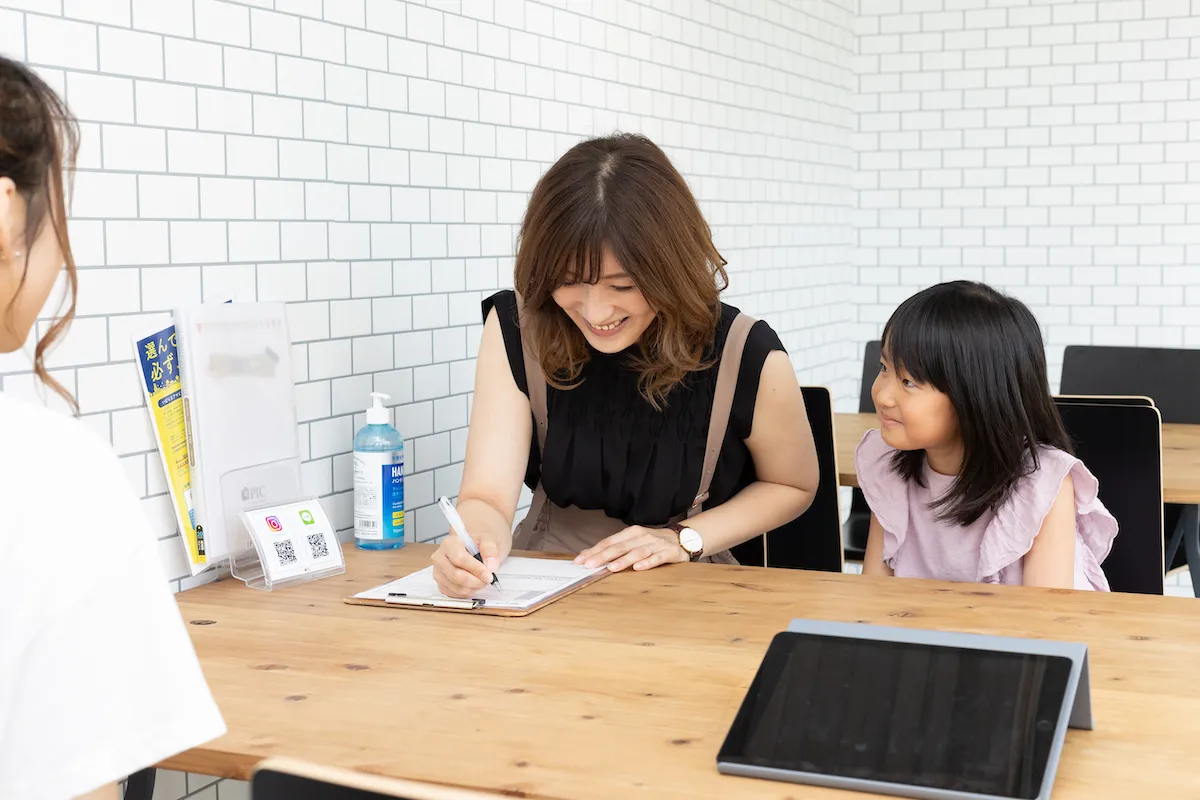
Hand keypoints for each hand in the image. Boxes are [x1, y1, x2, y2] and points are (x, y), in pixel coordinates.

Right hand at [431, 530, 502, 597]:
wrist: (474, 547)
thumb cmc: (478, 543)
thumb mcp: (488, 539)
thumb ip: (490, 550)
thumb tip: (490, 565)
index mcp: (449, 543)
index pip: (460, 559)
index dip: (475, 569)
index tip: (488, 575)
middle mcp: (440, 558)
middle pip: (456, 575)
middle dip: (475, 581)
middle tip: (488, 580)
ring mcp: (439, 572)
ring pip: (456, 587)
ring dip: (473, 588)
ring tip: (481, 580)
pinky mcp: (441, 585)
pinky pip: (455, 594)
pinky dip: (468, 592)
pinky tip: (473, 584)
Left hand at [573, 526, 688, 572]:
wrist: (683, 538)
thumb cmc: (653, 542)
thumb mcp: (634, 542)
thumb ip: (615, 548)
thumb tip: (589, 556)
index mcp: (632, 533)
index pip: (610, 542)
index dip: (594, 551)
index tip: (580, 560)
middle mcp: (643, 536)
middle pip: (620, 547)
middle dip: (603, 556)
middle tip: (589, 564)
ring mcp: (656, 544)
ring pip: (637, 552)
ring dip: (623, 560)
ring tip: (611, 568)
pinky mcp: (669, 553)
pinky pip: (657, 558)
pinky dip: (647, 563)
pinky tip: (638, 568)